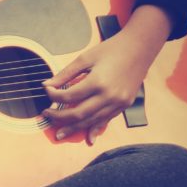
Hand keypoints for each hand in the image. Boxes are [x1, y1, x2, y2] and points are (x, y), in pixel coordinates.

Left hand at [42, 5, 172, 144]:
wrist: (141, 46)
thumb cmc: (112, 49)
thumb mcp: (85, 58)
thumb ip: (65, 74)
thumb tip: (46, 85)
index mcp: (97, 82)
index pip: (68, 96)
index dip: (53, 97)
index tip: (47, 92)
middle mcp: (109, 95)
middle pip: (78, 114)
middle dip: (59, 118)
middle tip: (46, 115)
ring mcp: (118, 102)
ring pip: (91, 121)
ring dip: (73, 128)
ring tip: (59, 134)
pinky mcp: (124, 105)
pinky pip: (106, 121)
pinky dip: (95, 130)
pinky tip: (88, 139)